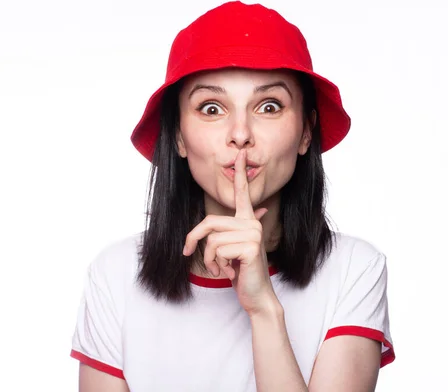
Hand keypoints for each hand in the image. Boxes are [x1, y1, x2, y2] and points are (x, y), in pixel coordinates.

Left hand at [182, 149, 278, 314]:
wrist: (256, 295)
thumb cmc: (242, 272)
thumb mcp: (233, 249)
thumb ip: (235, 230)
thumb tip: (259, 209)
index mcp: (247, 221)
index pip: (242, 193)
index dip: (241, 173)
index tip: (241, 152)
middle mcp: (251, 224)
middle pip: (209, 222)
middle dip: (194, 239)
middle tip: (188, 253)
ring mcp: (253, 234)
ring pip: (212, 240)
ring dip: (210, 259)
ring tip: (223, 268)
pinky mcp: (251, 248)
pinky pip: (218, 251)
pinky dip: (218, 265)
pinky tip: (231, 272)